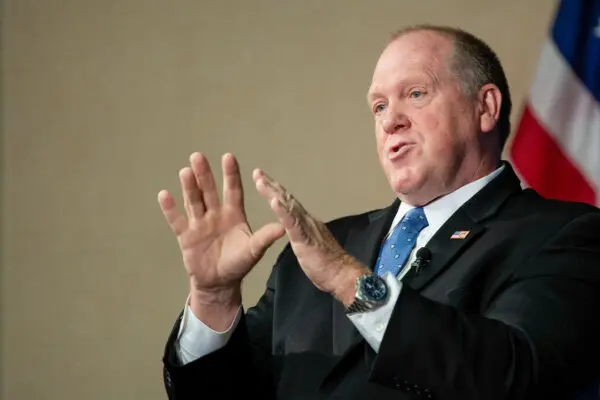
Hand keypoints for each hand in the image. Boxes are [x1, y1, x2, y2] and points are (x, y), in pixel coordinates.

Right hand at [158, 153, 284, 296]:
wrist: (219, 283)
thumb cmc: (238, 263)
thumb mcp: (253, 250)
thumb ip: (265, 237)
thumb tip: (283, 227)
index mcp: (233, 214)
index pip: (232, 190)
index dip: (230, 174)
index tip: (228, 157)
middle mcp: (215, 214)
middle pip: (208, 190)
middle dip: (204, 174)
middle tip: (198, 156)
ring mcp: (199, 223)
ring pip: (193, 201)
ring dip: (189, 187)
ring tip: (185, 171)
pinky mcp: (186, 235)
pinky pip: (177, 220)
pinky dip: (170, 209)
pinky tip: (164, 195)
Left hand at [253, 169, 367, 301]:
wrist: (343, 275)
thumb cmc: (328, 266)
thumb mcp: (312, 246)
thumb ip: (306, 235)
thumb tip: (301, 230)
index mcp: (307, 223)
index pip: (290, 204)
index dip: (277, 192)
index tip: (264, 180)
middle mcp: (307, 219)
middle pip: (287, 199)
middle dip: (271, 185)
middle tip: (257, 172)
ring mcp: (307, 227)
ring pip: (288, 206)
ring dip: (273, 193)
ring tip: (261, 181)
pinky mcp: (305, 238)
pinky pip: (292, 222)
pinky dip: (282, 211)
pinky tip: (274, 201)